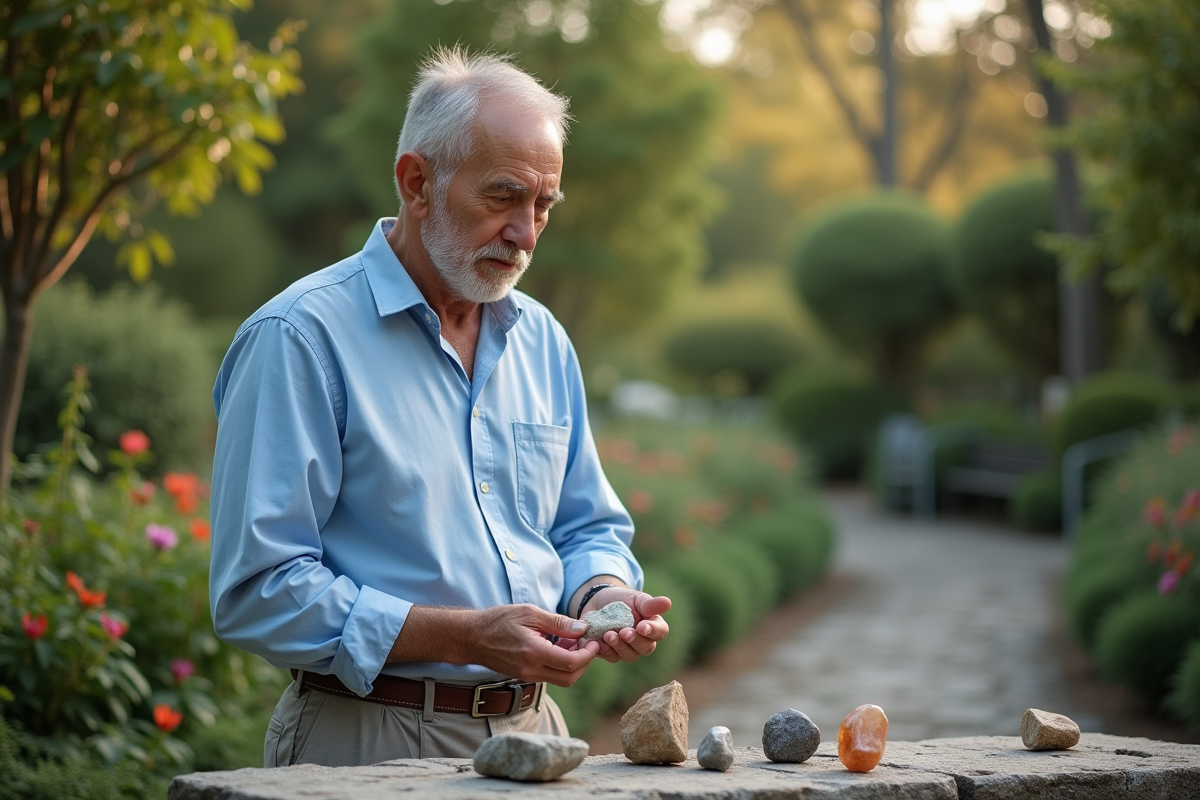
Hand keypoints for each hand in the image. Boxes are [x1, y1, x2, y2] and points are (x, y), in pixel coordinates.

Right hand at [470, 604, 599, 686]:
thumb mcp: (530, 613)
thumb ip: (558, 622)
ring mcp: (527, 676)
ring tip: (572, 642)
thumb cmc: (498, 620)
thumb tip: (582, 629)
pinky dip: (560, 664)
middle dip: (584, 662)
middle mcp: (531, 670)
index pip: (571, 663)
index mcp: (533, 653)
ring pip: (561, 679)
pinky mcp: (524, 676)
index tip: (593, 640)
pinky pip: (549, 675)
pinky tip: (558, 646)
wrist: (471, 637)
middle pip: (570, 677)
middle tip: (586, 643)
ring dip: (573, 663)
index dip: (588, 654)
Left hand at [580, 587, 670, 663]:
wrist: (599, 602)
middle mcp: (643, 640)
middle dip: (634, 640)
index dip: (652, 631)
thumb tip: (668, 603)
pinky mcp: (612, 653)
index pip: (660, 632)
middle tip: (623, 632)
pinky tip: (598, 641)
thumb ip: (650, 604)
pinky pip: (611, 657)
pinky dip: (604, 650)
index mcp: (653, 625)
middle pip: (645, 648)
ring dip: (619, 647)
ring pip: (629, 656)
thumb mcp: (636, 599)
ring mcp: (628, 649)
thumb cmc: (623, 599)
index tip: (642, 626)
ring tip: (608, 635)